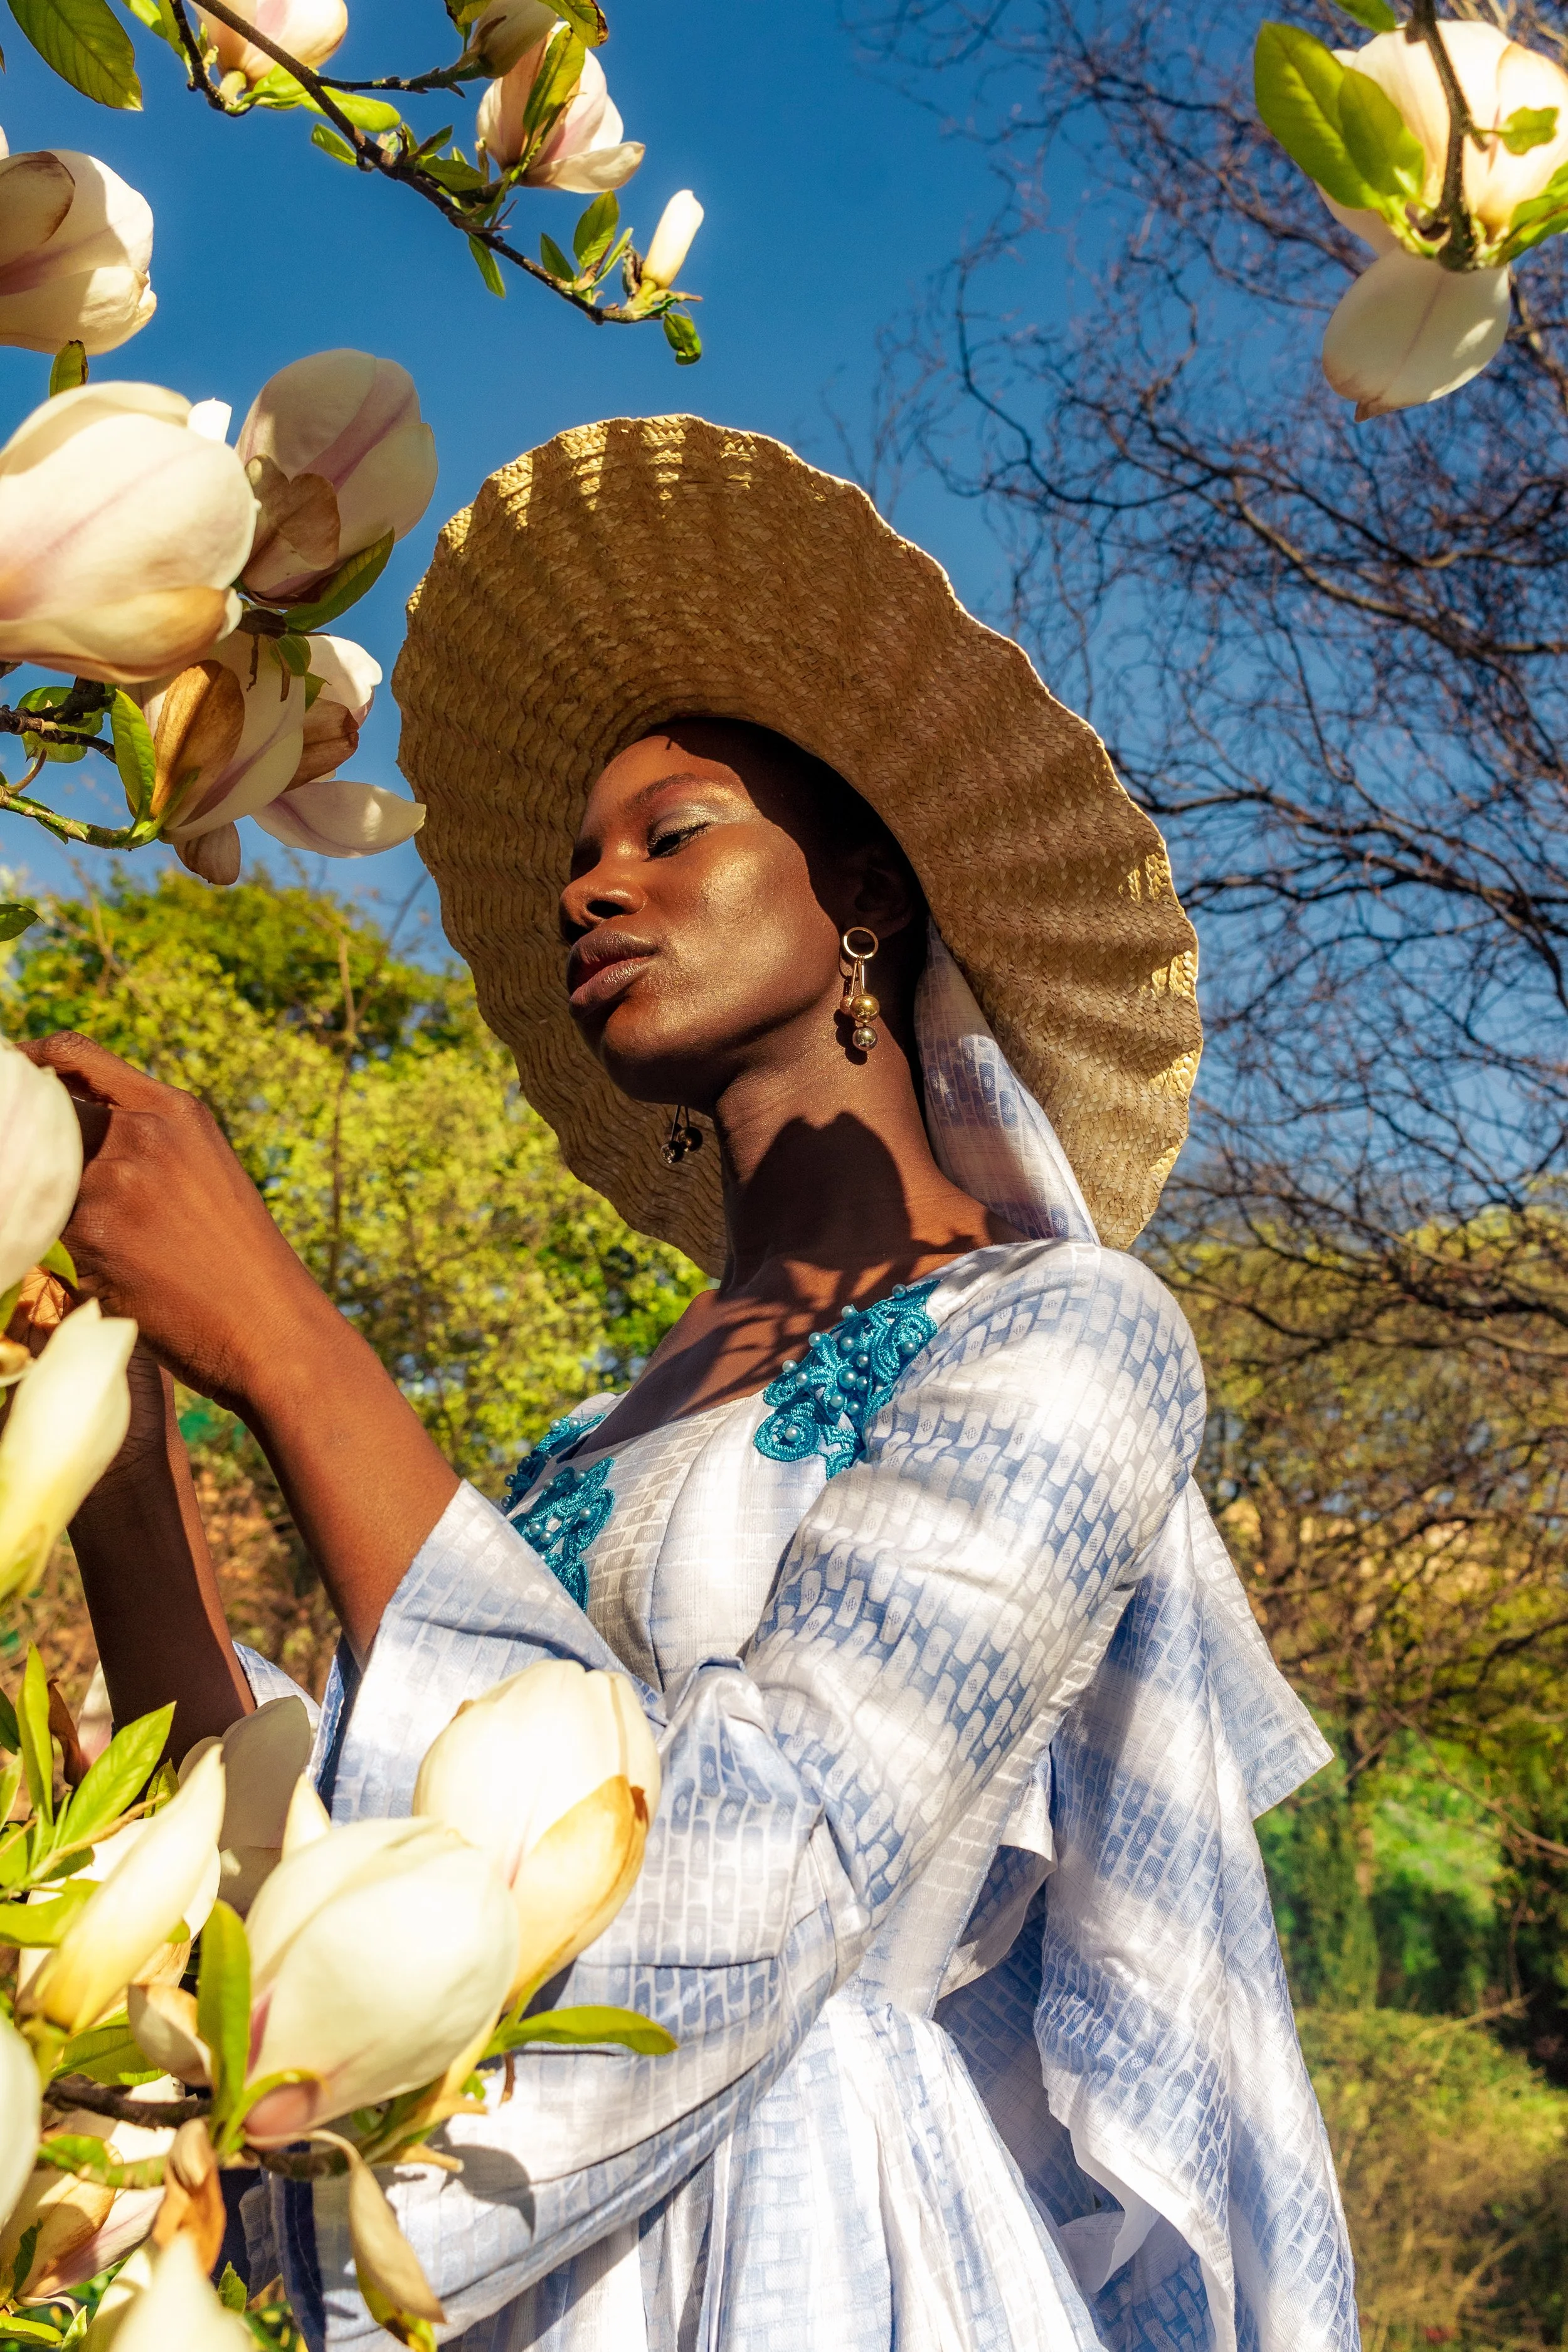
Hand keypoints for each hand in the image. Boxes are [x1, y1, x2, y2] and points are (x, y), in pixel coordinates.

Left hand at [19, 1031, 330, 1416]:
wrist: (271, 1330)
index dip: (26, 1061)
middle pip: (45, 1115)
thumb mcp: (203, 1175)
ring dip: (44, 1209)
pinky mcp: (93, 1233)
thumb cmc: (239, 1265)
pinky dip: (55, 1255)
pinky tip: (98, 1281)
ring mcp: (117, 1178)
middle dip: (24, 1141)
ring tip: (93, 1249)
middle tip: (24, 1171)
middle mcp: (144, 1132)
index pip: (75, 1054)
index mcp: (175, 1111)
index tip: (5, 1079)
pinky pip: (42, 1231)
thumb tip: (74, 1144)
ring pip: (39, 1177)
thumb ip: (145, 1146)